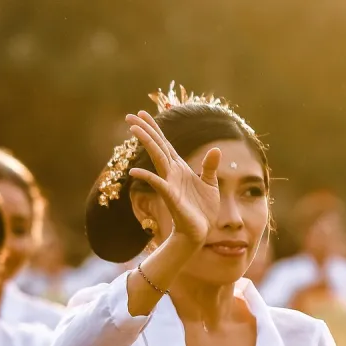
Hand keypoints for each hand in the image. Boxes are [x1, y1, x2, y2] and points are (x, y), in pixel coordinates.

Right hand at [126, 110, 220, 246]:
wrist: (199, 232)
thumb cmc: (203, 209)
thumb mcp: (210, 183)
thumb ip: (210, 166)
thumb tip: (216, 148)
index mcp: (179, 167)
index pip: (165, 143)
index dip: (155, 128)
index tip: (143, 113)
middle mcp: (171, 172)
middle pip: (157, 146)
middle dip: (145, 130)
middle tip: (129, 116)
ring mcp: (169, 183)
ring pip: (157, 158)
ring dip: (146, 143)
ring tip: (134, 129)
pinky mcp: (171, 196)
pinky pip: (157, 184)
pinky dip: (147, 177)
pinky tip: (135, 171)